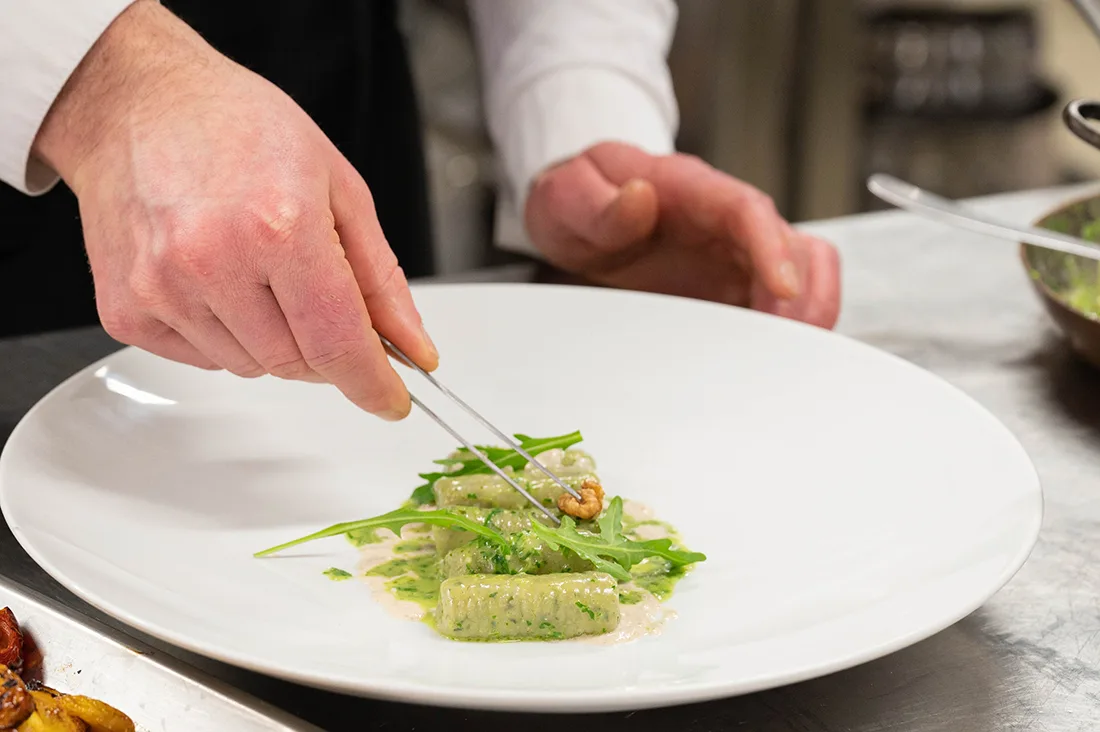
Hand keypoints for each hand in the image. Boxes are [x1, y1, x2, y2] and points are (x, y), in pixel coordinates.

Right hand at [32, 1, 433, 418]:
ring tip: (258, 269)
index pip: (338, 343)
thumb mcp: (338, 187)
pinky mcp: (126, 310)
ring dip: (273, 339)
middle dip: (325, 348)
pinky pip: (202, 360)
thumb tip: (411, 348)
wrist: (137, 103)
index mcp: (279, 226)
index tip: (390, 400)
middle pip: (298, 364)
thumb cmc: (239, 127)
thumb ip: (380, 279)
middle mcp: (213, 261)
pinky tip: (217, 278)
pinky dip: (225, 335)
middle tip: (320, 298)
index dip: (373, 384)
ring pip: (250, 367)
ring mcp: (162, 290)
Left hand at [525, 142, 840, 328]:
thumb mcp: (566, 196)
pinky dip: (789, 331)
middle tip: (788, 344)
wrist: (577, 215)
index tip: (784, 287)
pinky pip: (782, 304)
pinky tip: (774, 362)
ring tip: (787, 358)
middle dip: (804, 295)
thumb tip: (638, 198)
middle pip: (794, 244)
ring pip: (805, 273)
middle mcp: (726, 220)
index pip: (747, 209)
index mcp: (689, 190)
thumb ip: (595, 201)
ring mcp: (736, 253)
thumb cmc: (578, 201)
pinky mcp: (735, 285)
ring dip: (808, 314)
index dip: (773, 247)